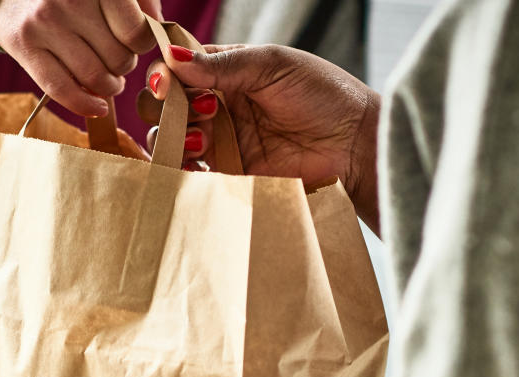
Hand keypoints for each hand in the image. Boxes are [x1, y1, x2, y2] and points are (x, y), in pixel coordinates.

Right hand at [0, 0, 162, 116]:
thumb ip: (141, 2)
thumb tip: (158, 30)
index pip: (136, 32)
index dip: (142, 44)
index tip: (134, 42)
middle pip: (118, 58)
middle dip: (124, 65)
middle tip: (115, 57)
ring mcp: (45, 22)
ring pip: (95, 78)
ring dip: (110, 86)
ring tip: (108, 78)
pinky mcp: (25, 46)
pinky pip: (63, 91)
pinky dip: (86, 106)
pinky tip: (98, 107)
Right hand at [143, 45, 381, 230]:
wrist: (355, 147)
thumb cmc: (324, 96)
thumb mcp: (272, 66)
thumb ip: (221, 64)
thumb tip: (171, 59)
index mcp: (227, 71)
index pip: (178, 67)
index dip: (164, 72)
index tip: (168, 80)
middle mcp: (218, 105)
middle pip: (164, 105)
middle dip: (165, 106)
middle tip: (199, 109)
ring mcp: (222, 141)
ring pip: (170, 138)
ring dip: (174, 136)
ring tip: (204, 138)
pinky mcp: (230, 174)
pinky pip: (190, 173)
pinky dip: (181, 168)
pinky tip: (199, 162)